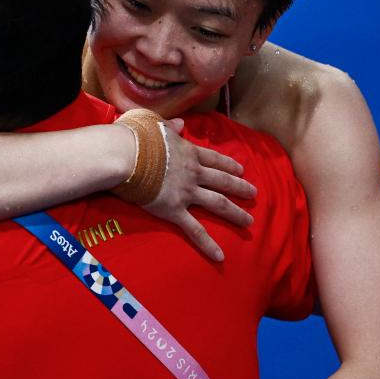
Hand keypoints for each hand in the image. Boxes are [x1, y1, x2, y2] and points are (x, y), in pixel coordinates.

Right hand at [143, 118, 256, 261]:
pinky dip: (208, 244)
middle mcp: (193, 173)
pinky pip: (195, 230)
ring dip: (235, 213)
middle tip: (254, 194)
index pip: (214, 159)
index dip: (228, 164)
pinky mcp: (174, 210)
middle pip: (222, 181)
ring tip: (249, 222)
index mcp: (188, 152)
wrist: (125, 155)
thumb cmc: (135, 136)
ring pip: (218, 204)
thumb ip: (169, 124)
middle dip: (240, 187)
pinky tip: (220, 255)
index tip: (241, 169)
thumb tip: (180, 122)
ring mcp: (186, 192)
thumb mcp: (154, 122)